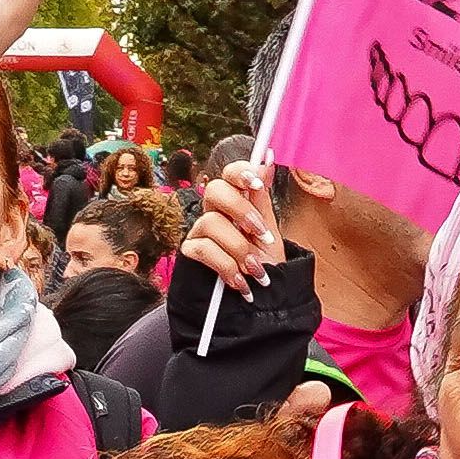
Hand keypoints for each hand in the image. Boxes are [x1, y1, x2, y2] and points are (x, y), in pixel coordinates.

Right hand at [181, 159, 285, 296]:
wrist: (259, 299)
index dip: (240, 172)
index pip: (230, 174)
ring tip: (255, 269)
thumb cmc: (263, 263)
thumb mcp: (269, 232)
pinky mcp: (190, 252)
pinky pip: (202, 249)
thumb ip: (262, 199)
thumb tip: (268, 159)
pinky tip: (240, 280)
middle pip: (214, 189)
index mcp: (237, 202)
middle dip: (241, 210)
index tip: (256, 182)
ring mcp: (201, 231)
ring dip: (238, 247)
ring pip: (210, 222)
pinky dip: (226, 266)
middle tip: (261, 233)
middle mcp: (216, 211)